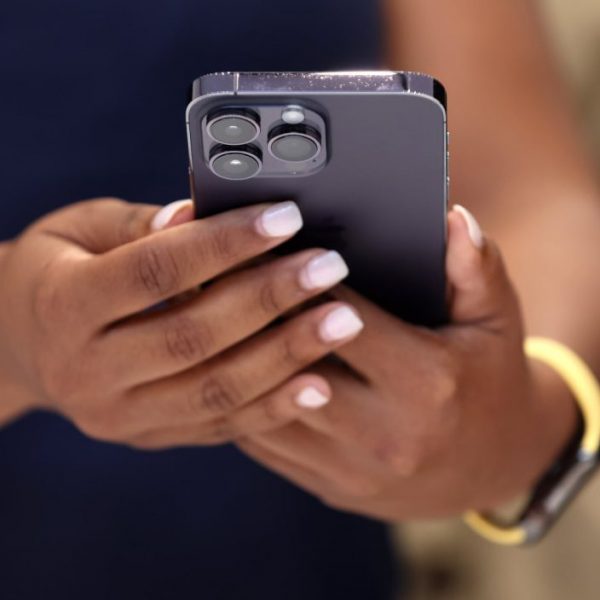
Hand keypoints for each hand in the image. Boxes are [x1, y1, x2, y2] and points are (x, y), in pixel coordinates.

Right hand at [0, 198, 363, 446]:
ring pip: (214, 390)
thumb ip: (137, 226)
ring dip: (286, 355)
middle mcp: (87, 371)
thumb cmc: (57, 271)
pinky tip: (320, 383)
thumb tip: (197, 213)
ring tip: (343, 320)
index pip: (154, 272)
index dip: (223, 243)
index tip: (286, 217)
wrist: (22, 346)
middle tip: (329, 267)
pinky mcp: (150, 436)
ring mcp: (119, 416)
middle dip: (269, 299)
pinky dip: (273, 406)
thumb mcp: (77, 231)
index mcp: (63, 306)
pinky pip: (219, 426)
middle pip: (193, 337)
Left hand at [236, 206, 578, 516]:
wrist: (493, 468)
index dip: (300, 280)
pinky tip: (223, 365)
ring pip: (266, 409)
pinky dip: (240, 402)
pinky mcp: (329, 486)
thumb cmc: (490, 379)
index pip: (343, 320)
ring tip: (206, 315)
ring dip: (234, 361)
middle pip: (293, 366)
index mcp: (425, 382)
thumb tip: (451, 218)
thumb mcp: (496, 320)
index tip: (266, 247)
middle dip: (255, 317)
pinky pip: (266, 444)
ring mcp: (352, 469)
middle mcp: (384, 433)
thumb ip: (476, 268)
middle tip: (217, 274)